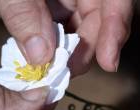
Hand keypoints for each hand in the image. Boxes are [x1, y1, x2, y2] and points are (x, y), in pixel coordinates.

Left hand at [0, 0, 133, 75]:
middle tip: (64, 72)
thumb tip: (43, 56)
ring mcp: (61, 6)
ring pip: (77, 36)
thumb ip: (24, 14)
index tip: (108, 62)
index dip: (116, 27)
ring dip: (67, 58)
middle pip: (97, 23)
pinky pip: (57, 42)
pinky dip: (51, 57)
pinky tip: (41, 66)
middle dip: (84, 51)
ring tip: (51, 72)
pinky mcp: (46, 20)